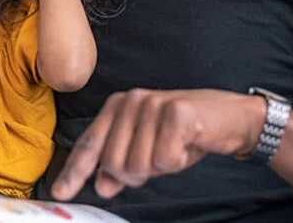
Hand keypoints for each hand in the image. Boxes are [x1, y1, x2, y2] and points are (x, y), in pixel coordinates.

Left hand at [51, 88, 266, 200]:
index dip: (75, 171)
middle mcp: (130, 101)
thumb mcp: (149, 150)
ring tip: (176, 147)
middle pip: (114, 163)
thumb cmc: (186, 133)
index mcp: (118, 107)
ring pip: (138, 164)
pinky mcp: (176, 112)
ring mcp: (152, 104)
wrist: (231, 116)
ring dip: (160, 167)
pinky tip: (188, 144)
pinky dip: (179, 161)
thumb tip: (101, 185)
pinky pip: (164, 160)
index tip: (61, 191)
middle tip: (160, 157)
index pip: (91, 144)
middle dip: (136, 174)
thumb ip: (122, 166)